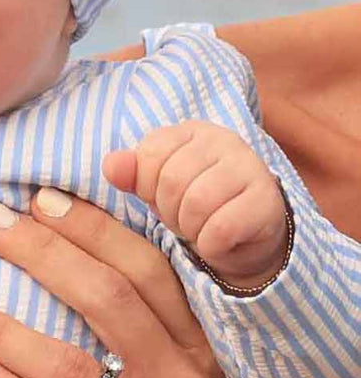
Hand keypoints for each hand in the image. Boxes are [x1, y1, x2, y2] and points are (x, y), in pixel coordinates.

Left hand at [103, 120, 287, 286]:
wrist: (243, 239)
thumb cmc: (193, 207)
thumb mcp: (155, 189)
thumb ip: (132, 174)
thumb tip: (111, 166)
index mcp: (192, 132)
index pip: (150, 153)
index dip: (148, 187)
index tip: (162, 197)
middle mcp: (225, 140)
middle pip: (172, 180)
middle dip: (169, 211)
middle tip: (183, 218)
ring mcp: (250, 167)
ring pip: (197, 203)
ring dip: (191, 228)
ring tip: (200, 228)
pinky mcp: (267, 199)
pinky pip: (221, 228)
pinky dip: (211, 245)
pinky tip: (218, 241)